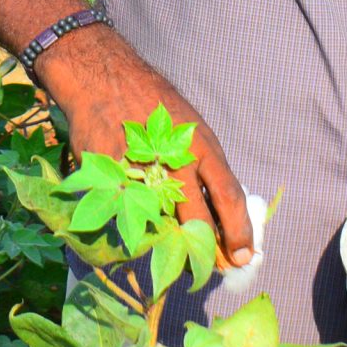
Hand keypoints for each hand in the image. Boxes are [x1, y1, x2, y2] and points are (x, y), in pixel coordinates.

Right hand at [32, 22, 255, 267]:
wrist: (104, 78)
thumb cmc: (154, 104)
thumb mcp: (190, 129)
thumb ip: (204, 168)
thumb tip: (221, 213)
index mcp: (202, 147)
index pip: (229, 197)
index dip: (238, 231)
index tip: (242, 256)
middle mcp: (176, 159)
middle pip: (196, 217)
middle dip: (205, 248)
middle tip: (209, 267)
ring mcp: (143, 168)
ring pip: (160, 221)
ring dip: (167, 239)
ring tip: (170, 250)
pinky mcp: (111, 174)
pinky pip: (124, 211)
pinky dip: (131, 224)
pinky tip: (133, 226)